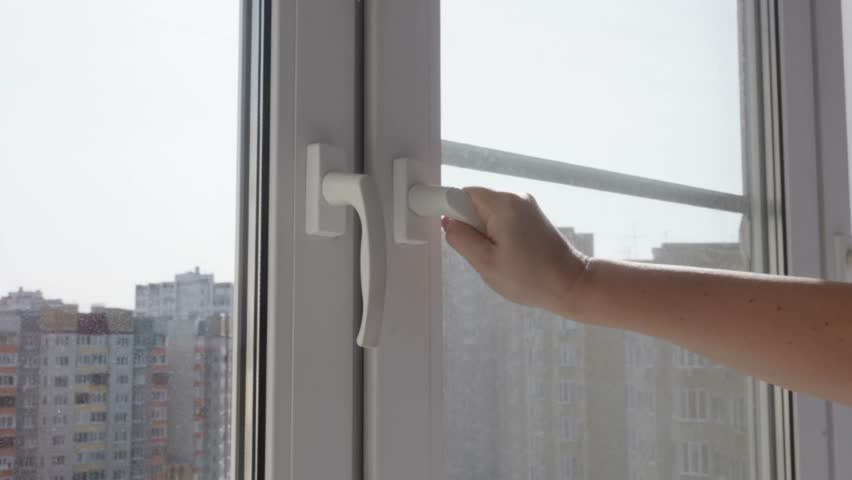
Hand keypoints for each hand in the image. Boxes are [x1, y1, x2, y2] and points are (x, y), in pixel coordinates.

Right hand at [443, 187, 589, 313]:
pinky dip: (497, 233)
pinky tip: (508, 254)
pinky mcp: (532, 216)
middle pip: (475, 202)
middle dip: (470, 225)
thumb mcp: (485, 263)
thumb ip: (461, 239)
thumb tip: (447, 223)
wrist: (571, 284)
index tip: (447, 229)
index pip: (462, 193)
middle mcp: (516, 198)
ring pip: (488, 212)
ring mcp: (526, 206)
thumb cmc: (530, 278)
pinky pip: (502, 218)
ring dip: (484, 232)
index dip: (448, 208)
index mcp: (503, 205)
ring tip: (498, 257)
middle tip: (481, 253)